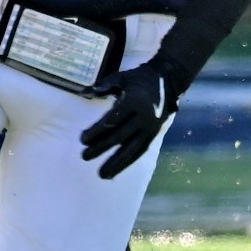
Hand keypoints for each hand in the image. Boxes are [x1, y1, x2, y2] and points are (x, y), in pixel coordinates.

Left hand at [80, 58, 185, 179]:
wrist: (168, 81)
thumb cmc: (140, 78)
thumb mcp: (122, 77)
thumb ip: (105, 85)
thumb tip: (85, 93)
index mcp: (135, 101)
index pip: (113, 120)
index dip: (97, 131)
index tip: (82, 139)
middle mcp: (144, 117)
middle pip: (119, 136)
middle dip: (101, 148)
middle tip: (84, 156)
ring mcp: (150, 128)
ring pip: (132, 149)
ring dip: (116, 163)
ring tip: (102, 174)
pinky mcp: (154, 135)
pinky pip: (140, 151)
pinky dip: (128, 162)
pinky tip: (116, 171)